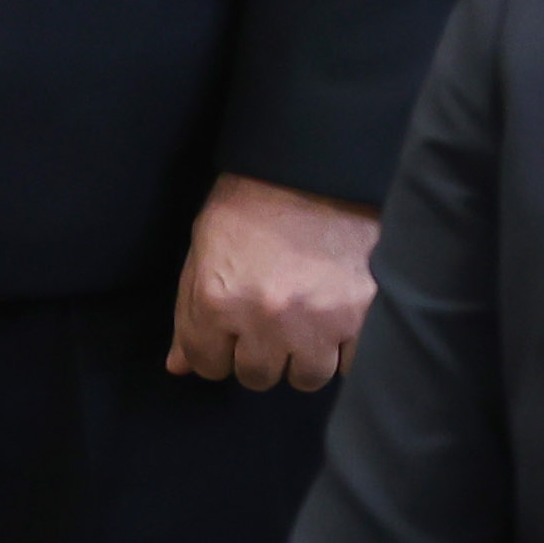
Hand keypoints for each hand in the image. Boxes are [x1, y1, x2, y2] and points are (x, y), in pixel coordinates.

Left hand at [168, 176, 378, 390]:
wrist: (318, 166)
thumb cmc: (254, 202)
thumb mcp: (205, 246)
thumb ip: (189, 312)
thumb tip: (180, 365)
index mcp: (219, 299)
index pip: (207, 365)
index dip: (218, 350)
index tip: (232, 334)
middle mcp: (266, 318)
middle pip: (257, 377)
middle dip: (261, 354)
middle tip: (271, 321)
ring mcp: (318, 321)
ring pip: (306, 377)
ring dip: (304, 356)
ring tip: (307, 320)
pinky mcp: (363, 317)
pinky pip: (350, 364)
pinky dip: (344, 349)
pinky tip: (337, 320)